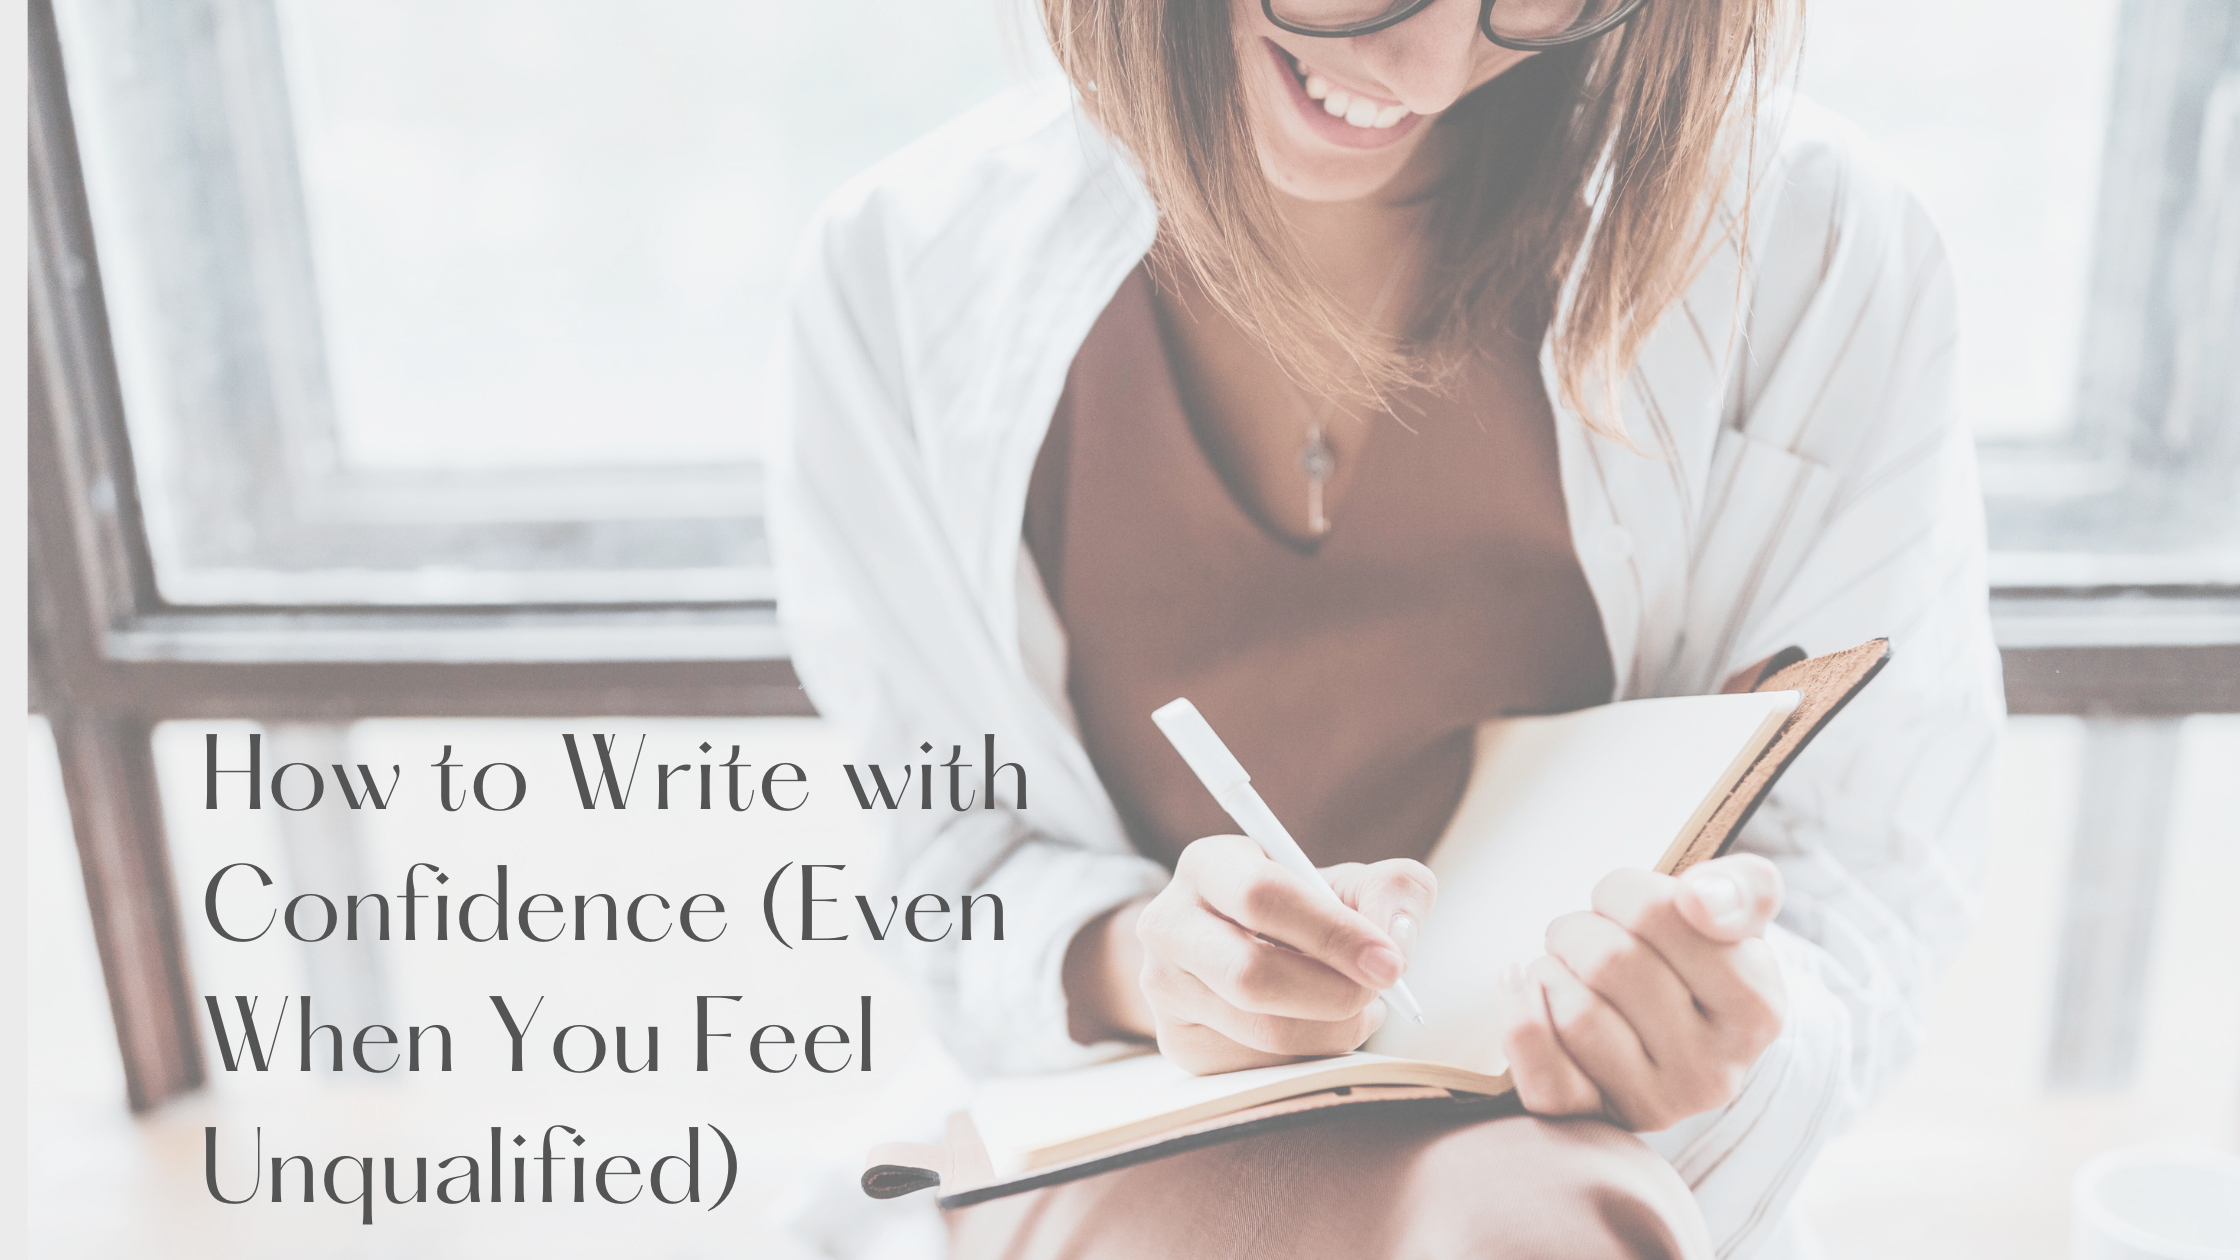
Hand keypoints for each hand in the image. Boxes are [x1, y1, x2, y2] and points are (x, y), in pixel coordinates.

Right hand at [1070, 835, 1435, 1074]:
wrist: (1240, 947)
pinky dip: (1313, 1055)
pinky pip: (1262, 1069)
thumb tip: (1394, 940)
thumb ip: (1392, 890)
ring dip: (1334, 1029)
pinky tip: (1320, 1027)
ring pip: (1264, 1032)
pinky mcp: (1180, 1044)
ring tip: (1357, 1006)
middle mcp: (1168, 924)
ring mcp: (1166, 989)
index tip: (1391, 962)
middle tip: (1380, 993)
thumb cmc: (1303, 912)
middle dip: (1335, 992)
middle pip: (1251, 976)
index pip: (1262, 896)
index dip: (1332, 933)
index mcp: (1208, 866)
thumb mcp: (1348, 883)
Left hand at [1491, 853, 1786, 1131]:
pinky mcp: (1601, 1122)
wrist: (1683, 1036)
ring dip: (1550, 970)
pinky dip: (1520, 1019)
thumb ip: (1739, 888)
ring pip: (1574, 1012)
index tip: (1621, 898)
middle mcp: (1715, 1069)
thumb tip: (1699, 899)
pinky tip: (1523, 988)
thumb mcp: (1738, 916)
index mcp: (1757, 1008)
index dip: (1622, 890)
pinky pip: (1543, 1075)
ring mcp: (1658, 1105)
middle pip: (1609, 961)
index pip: (1659, 913)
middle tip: (1584, 933)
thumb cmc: (1701, 961)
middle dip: (1579, 928)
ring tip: (1565, 966)